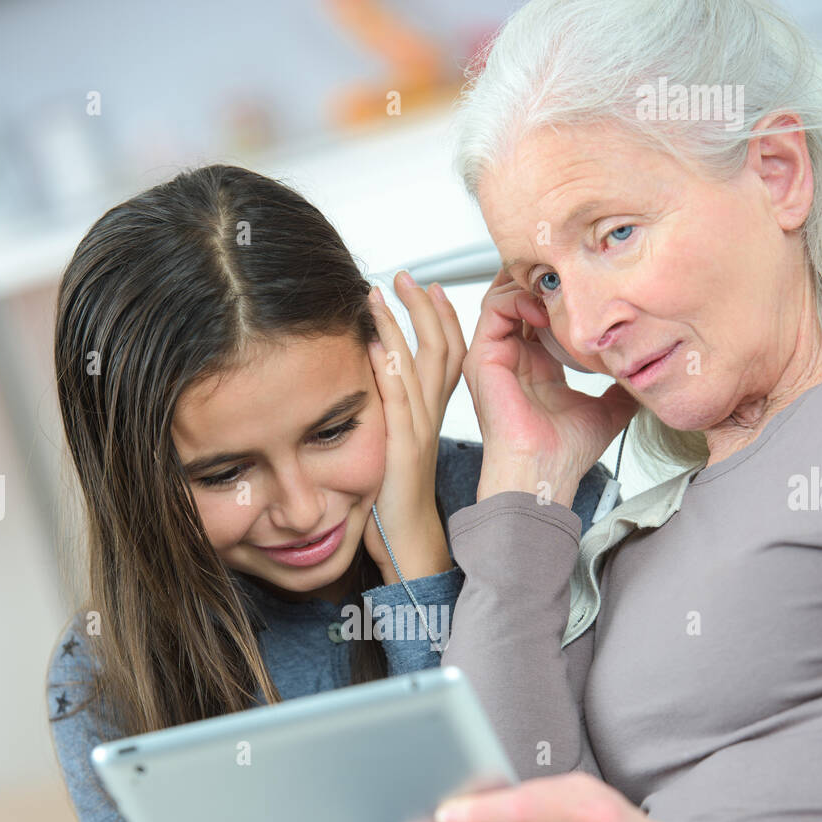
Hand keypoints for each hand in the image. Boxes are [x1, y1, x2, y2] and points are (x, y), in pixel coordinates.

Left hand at [363, 272, 465, 581]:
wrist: (410, 544)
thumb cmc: (397, 504)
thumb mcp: (398, 448)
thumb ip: (391, 418)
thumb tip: (373, 392)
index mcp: (431, 416)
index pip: (447, 356)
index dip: (442, 319)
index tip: (429, 290)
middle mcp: (429, 418)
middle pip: (440, 350)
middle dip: (423, 308)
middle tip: (407, 278)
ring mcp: (416, 431)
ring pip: (417, 366)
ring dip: (398, 326)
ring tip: (381, 294)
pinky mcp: (400, 449)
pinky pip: (397, 402)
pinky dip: (387, 369)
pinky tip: (375, 343)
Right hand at [463, 267, 637, 505]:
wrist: (544, 474)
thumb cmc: (564, 453)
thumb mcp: (608, 409)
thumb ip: (620, 386)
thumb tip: (645, 372)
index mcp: (537, 365)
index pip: (541, 311)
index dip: (562, 292)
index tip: (589, 284)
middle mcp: (512, 356)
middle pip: (519, 294)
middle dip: (544, 277)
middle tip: (572, 272)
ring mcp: (494, 355)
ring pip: (503, 293)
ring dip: (531, 282)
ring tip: (558, 290)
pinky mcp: (482, 357)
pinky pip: (492, 307)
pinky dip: (517, 297)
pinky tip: (544, 308)